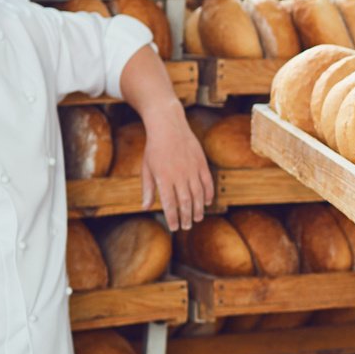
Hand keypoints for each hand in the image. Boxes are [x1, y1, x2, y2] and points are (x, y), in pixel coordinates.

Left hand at [141, 103, 212, 229]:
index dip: (172, 218)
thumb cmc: (154, 148)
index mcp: (163, 178)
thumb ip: (148, 189)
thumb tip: (146, 207)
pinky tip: (207, 202)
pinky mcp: (201, 163)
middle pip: (185, 203)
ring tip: (197, 218)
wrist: (168, 126)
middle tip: (187, 226)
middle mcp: (179, 175)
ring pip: (198, 195)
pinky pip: (207, 183)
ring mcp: (192, 169)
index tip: (173, 227)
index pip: (169, 204)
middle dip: (186, 217)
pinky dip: (209, 194)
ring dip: (198, 209)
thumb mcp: (147, 168)